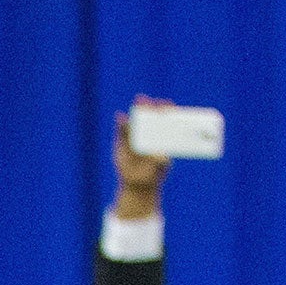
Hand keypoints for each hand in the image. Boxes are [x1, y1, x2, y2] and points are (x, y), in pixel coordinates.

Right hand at [112, 98, 171, 212]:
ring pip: (135, 121)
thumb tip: (161, 156)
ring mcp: (135, 136)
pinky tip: (120, 117)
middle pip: (149, 116)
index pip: (164, 119)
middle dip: (148, 107)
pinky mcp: (123, 142)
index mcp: (160, 136)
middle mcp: (148, 133)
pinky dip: (120, 124)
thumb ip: (161, 162)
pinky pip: (121, 131)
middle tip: (146, 100)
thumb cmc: (153, 175)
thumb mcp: (160, 169)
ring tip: (136, 103)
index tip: (166, 105)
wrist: (137, 184)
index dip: (165, 110)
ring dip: (135, 111)